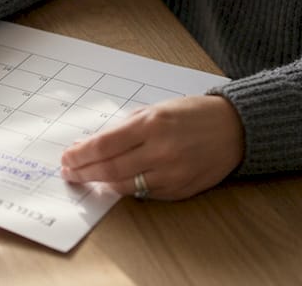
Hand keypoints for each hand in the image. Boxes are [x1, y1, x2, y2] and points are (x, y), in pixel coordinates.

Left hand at [60, 95, 244, 200]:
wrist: (234, 129)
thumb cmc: (193, 114)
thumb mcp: (157, 109)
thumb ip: (126, 128)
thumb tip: (92, 145)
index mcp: (152, 124)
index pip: (104, 145)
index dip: (80, 155)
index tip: (67, 158)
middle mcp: (161, 151)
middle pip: (109, 169)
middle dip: (84, 172)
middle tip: (69, 172)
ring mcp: (171, 174)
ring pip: (124, 185)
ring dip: (101, 183)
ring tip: (86, 178)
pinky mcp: (179, 190)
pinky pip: (144, 193)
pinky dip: (126, 188)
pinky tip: (114, 183)